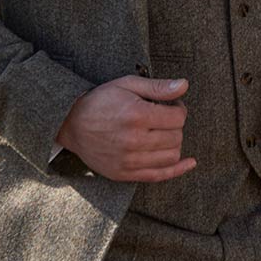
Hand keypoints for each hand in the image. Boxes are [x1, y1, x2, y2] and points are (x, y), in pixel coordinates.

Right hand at [56, 75, 196, 181]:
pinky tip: (189, 162)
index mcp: (136, 115)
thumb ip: (158, 86)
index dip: (179, 109)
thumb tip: (184, 85)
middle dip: (176, 125)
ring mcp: (128, 160)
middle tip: (165, 118)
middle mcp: (133, 140)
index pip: (178, 117)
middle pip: (176, 136)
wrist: (71, 124)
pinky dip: (177, 170)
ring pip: (171, 156)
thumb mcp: (127, 85)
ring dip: (174, 143)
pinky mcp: (124, 173)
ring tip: (163, 133)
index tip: (170, 105)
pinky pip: (159, 176)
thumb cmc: (100, 101)